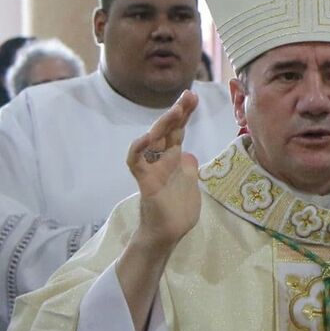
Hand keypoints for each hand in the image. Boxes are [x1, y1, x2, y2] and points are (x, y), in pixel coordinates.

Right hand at [126, 91, 201, 250]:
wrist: (168, 235)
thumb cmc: (178, 212)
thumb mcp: (190, 185)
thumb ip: (189, 169)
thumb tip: (190, 155)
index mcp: (173, 159)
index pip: (178, 131)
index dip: (184, 114)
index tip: (193, 96)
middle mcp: (161, 160)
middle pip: (167, 131)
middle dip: (177, 112)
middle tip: (189, 95)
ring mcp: (152, 169)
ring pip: (153, 140)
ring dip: (163, 124)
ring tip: (176, 110)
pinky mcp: (145, 182)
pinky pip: (136, 162)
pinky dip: (138, 149)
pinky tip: (146, 137)